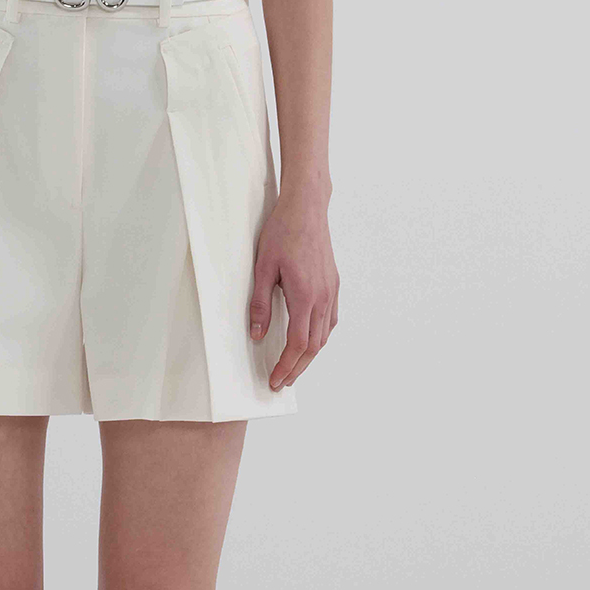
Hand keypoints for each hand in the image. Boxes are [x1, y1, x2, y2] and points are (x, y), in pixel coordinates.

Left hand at [248, 189, 338, 390]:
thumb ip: (260, 303)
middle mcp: (323, 297)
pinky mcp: (333, 283)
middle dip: (298, 367)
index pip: (298, 343)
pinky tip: (311, 340)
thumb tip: (256, 334)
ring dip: (310, 355)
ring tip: (294, 366)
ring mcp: (331, 290)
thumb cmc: (283, 232)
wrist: (307, 207)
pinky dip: (321, 336)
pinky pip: (330, 319)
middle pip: (314, 345)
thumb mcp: (262, 268)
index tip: (276, 380)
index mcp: (305, 295)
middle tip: (283, 382)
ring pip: (325, 335)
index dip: (287, 366)